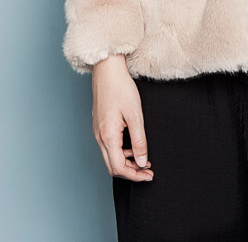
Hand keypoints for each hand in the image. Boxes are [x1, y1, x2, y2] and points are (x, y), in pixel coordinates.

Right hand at [91, 54, 153, 180]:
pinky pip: (110, 147)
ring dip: (128, 162)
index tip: (148, 175)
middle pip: (113, 166)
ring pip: (111, 157)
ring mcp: (98, 132)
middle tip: (148, 172)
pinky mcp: (100, 126)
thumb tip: (142, 162)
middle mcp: (100, 137)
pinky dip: (123, 152)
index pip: (119, 168)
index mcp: (108, 136)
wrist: (107, 70)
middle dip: (131, 172)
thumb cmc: (121, 89)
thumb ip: (140, 141)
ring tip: (145, 159)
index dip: (135, 176)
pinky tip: (135, 147)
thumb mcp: (136, 116)